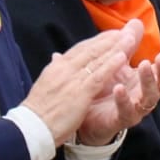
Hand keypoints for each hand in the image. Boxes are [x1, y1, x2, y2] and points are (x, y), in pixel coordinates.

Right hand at [23, 22, 145, 146]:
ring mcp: (72, 80)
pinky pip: (98, 76)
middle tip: (125, 31)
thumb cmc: (38, 111)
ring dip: (115, 47)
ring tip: (129, 38)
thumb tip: (56, 57)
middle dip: (108, 39)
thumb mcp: (45, 84)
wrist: (30, 128)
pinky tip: (123, 57)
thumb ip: (55, 69)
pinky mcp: (79, 93)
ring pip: (97, 59)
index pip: (79, 49)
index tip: (111, 34)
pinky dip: (111, 65)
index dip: (97, 40)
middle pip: (90, 50)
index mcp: (56, 67)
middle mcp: (64, 69)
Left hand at [75, 36, 159, 146]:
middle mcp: (146, 94)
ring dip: (149, 81)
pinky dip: (124, 100)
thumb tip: (137, 21)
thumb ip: (129, 44)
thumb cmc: (106, 87)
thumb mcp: (117, 62)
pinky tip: (119, 88)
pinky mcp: (120, 120)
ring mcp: (136, 108)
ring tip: (143, 65)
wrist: (86, 116)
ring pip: (150, 97)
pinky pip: (126, 111)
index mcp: (148, 79)